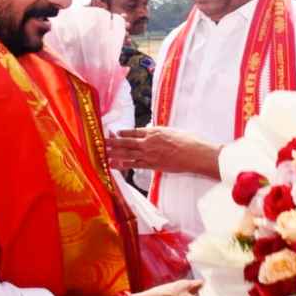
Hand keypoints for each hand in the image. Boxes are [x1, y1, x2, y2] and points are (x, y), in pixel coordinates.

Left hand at [106, 127, 221, 178]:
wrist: (195, 154)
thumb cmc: (188, 141)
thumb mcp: (172, 131)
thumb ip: (159, 131)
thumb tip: (150, 131)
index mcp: (154, 131)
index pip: (133, 131)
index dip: (122, 132)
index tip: (113, 132)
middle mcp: (149, 142)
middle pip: (126, 142)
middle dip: (112, 142)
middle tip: (100, 142)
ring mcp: (150, 154)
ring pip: (127, 153)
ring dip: (113, 153)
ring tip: (102, 153)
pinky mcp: (152, 165)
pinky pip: (134, 165)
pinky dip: (123, 165)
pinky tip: (114, 165)